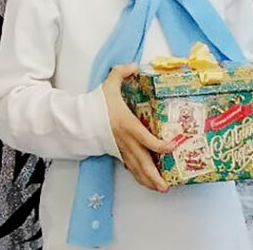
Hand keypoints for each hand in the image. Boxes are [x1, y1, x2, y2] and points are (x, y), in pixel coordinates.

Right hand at [103, 63, 171, 192]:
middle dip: (154, 175)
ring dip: (148, 180)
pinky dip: (139, 176)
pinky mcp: (117, 153)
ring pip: (136, 168)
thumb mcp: (108, 85)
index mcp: (127, 125)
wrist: (80, 118)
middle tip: (166, 186)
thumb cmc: (97, 104)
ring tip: (160, 189)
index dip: (160, 145)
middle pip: (142, 161)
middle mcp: (126, 140)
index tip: (172, 147)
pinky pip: (130, 167)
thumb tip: (134, 64)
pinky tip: (147, 183)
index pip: (146, 138)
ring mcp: (121, 149)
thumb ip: (120, 73)